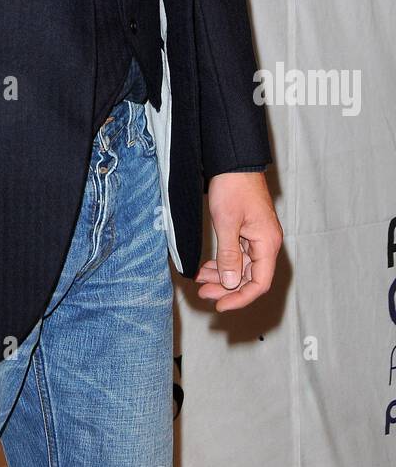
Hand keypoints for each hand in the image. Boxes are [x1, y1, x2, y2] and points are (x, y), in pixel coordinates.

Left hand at [195, 172, 282, 309]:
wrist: (234, 160)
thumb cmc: (233, 187)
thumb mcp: (227, 222)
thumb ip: (229, 255)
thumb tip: (230, 283)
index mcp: (267, 243)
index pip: (259, 283)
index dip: (241, 298)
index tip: (220, 306)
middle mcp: (266, 243)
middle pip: (249, 277)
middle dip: (227, 288)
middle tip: (203, 293)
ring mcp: (257, 237)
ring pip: (241, 267)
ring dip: (222, 276)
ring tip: (200, 280)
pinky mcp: (247, 231)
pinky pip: (237, 254)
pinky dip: (222, 262)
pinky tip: (206, 267)